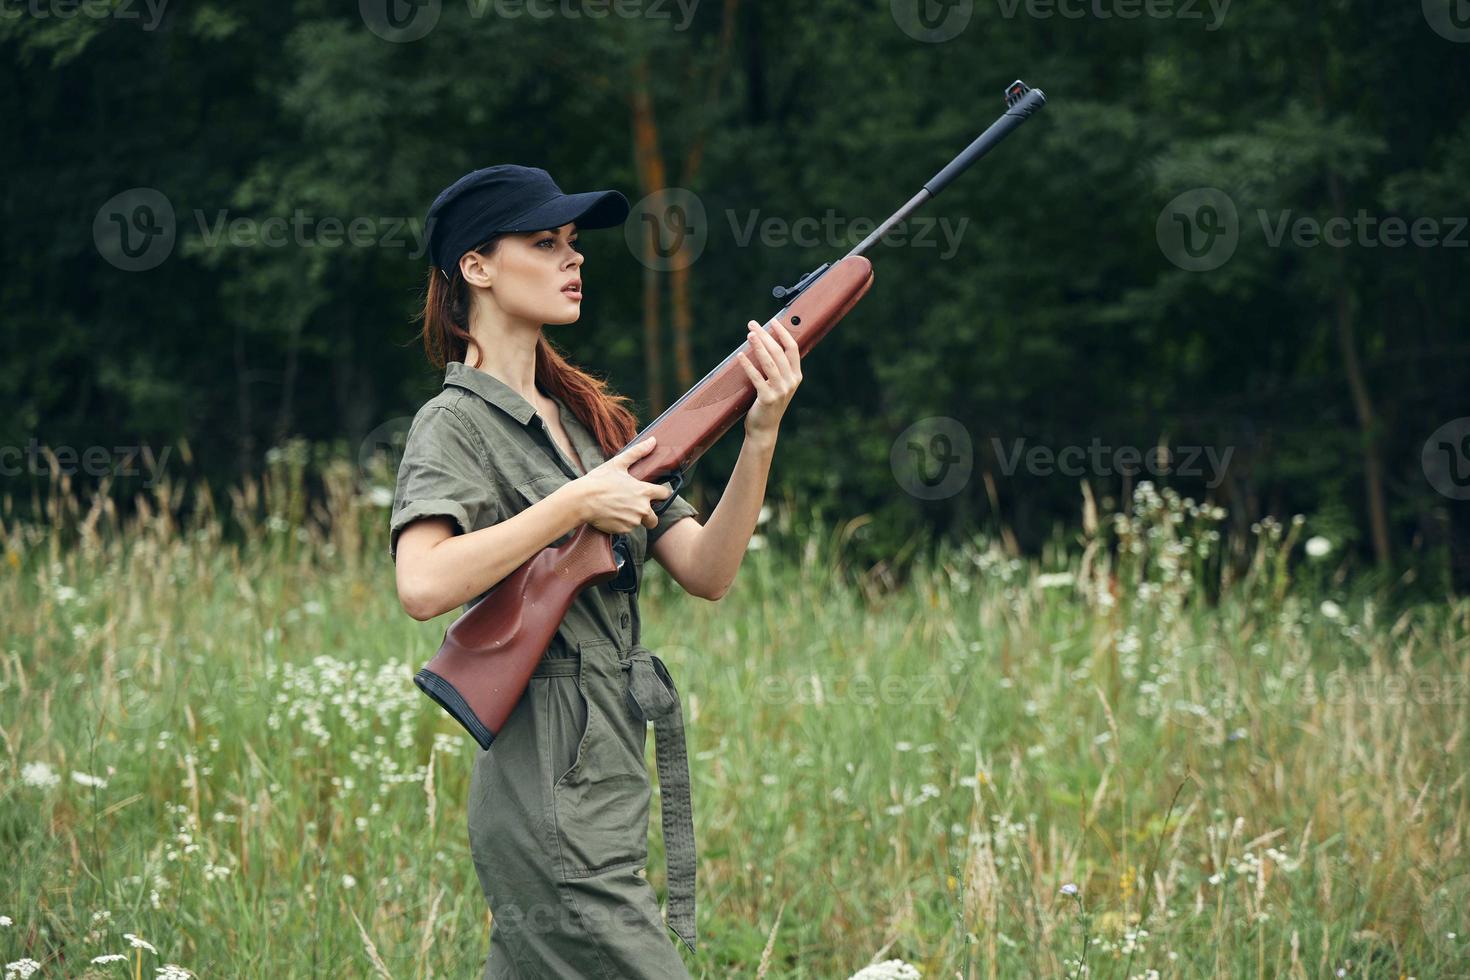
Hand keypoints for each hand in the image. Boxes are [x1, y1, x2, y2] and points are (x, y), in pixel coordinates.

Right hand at [575, 435, 673, 533]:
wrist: (581, 501)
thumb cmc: (599, 480)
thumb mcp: (618, 464)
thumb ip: (637, 452)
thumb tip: (652, 440)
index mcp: (644, 491)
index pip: (664, 494)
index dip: (661, 493)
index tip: (657, 494)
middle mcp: (642, 508)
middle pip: (654, 518)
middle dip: (648, 515)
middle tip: (634, 508)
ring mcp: (633, 521)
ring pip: (638, 523)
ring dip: (632, 518)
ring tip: (617, 508)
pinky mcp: (623, 530)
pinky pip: (626, 529)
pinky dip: (621, 524)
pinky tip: (611, 515)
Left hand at [737, 317, 802, 441]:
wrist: (764, 428)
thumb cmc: (768, 403)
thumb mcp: (779, 384)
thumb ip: (778, 367)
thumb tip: (766, 342)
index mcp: (795, 376)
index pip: (792, 348)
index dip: (782, 333)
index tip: (772, 321)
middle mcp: (791, 382)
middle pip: (779, 352)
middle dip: (765, 335)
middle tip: (752, 325)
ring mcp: (780, 391)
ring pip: (770, 362)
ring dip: (759, 346)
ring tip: (749, 334)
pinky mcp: (768, 398)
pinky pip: (757, 377)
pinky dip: (748, 365)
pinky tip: (740, 356)